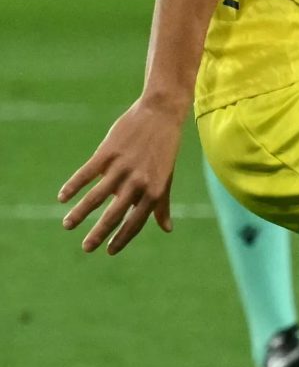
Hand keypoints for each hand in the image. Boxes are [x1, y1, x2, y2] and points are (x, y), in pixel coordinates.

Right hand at [58, 94, 184, 253]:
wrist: (160, 115)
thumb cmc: (164, 150)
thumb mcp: (166, 178)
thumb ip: (162, 204)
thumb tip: (167, 229)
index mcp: (154, 191)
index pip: (136, 221)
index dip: (122, 238)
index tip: (109, 252)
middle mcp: (138, 182)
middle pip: (114, 214)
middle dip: (99, 233)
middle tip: (86, 248)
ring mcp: (122, 167)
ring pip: (96, 196)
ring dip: (80, 213)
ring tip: (67, 225)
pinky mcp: (107, 153)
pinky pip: (86, 173)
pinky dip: (73, 186)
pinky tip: (62, 198)